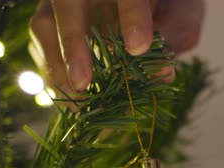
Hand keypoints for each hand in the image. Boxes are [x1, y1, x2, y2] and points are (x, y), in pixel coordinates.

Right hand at [29, 0, 204, 92]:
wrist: (149, 2)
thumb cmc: (165, 3)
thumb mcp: (181, 11)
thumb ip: (177, 31)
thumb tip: (162, 71)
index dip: (131, 17)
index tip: (138, 47)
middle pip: (66, 4)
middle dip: (72, 42)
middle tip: (82, 82)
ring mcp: (60, 3)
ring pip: (45, 25)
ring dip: (56, 66)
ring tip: (76, 102)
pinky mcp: (50, 23)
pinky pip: (42, 45)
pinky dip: (54, 74)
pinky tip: (71, 99)